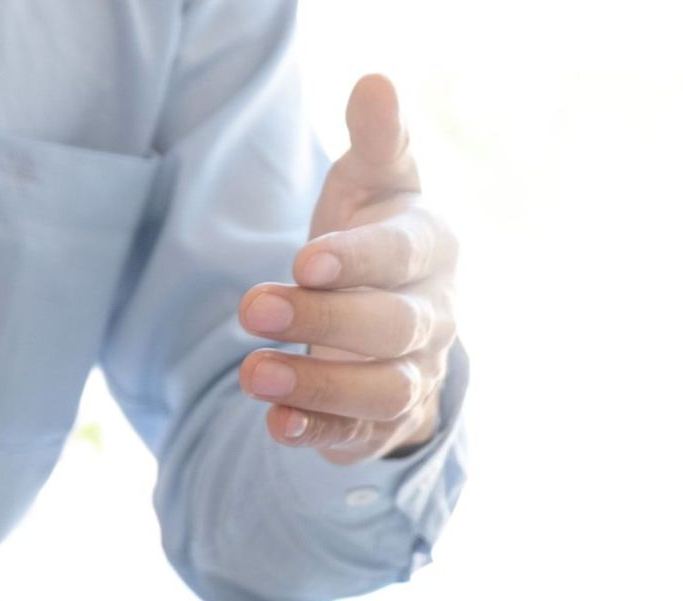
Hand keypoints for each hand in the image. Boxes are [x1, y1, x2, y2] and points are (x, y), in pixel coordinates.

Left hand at [238, 74, 458, 462]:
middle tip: (249, 308)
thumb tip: (373, 82)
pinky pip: (358, 436)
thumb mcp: (373, 185)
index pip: (406, 254)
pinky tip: (276, 425)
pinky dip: (319, 431)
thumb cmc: (373, 238)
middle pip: (393, 327)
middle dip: (323, 319)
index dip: (360, 259)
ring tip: (252, 374)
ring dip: (318, 384)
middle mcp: (434, 318)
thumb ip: (376, 141)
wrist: (388, 321)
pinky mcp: (383, 424)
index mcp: (432, 250)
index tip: (304, 259)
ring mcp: (413, 376)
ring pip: (381, 390)